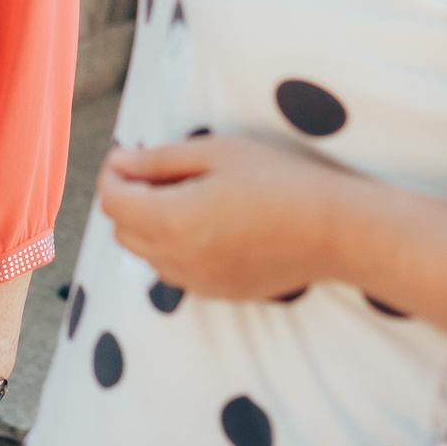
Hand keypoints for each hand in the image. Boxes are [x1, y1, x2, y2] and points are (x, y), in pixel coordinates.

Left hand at [97, 134, 356, 300]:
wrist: (334, 231)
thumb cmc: (280, 181)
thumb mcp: (218, 152)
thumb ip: (161, 160)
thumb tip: (123, 163)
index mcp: (172, 221)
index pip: (111, 202)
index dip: (113, 173)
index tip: (129, 154)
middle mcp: (177, 259)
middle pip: (122, 231)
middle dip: (126, 199)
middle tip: (154, 171)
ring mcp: (198, 282)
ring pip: (146, 255)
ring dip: (148, 225)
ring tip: (181, 195)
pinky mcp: (220, 293)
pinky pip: (176, 271)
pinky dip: (173, 248)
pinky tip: (206, 223)